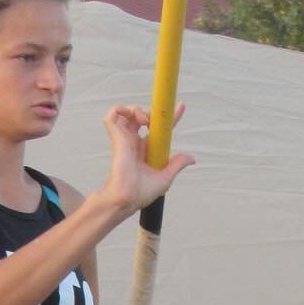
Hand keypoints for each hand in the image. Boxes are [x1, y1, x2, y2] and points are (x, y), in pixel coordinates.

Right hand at [97, 103, 194, 218]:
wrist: (127, 198)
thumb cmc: (140, 193)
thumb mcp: (165, 178)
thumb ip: (176, 165)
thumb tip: (191, 158)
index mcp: (146, 150)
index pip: (158, 129)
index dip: (170, 117)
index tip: (181, 106)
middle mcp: (135, 142)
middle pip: (143, 116)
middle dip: (152, 112)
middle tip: (155, 122)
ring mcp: (125, 139)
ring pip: (127, 112)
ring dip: (137, 109)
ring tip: (144, 120)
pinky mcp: (117, 137)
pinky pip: (112, 116)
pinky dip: (119, 109)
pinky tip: (133, 118)